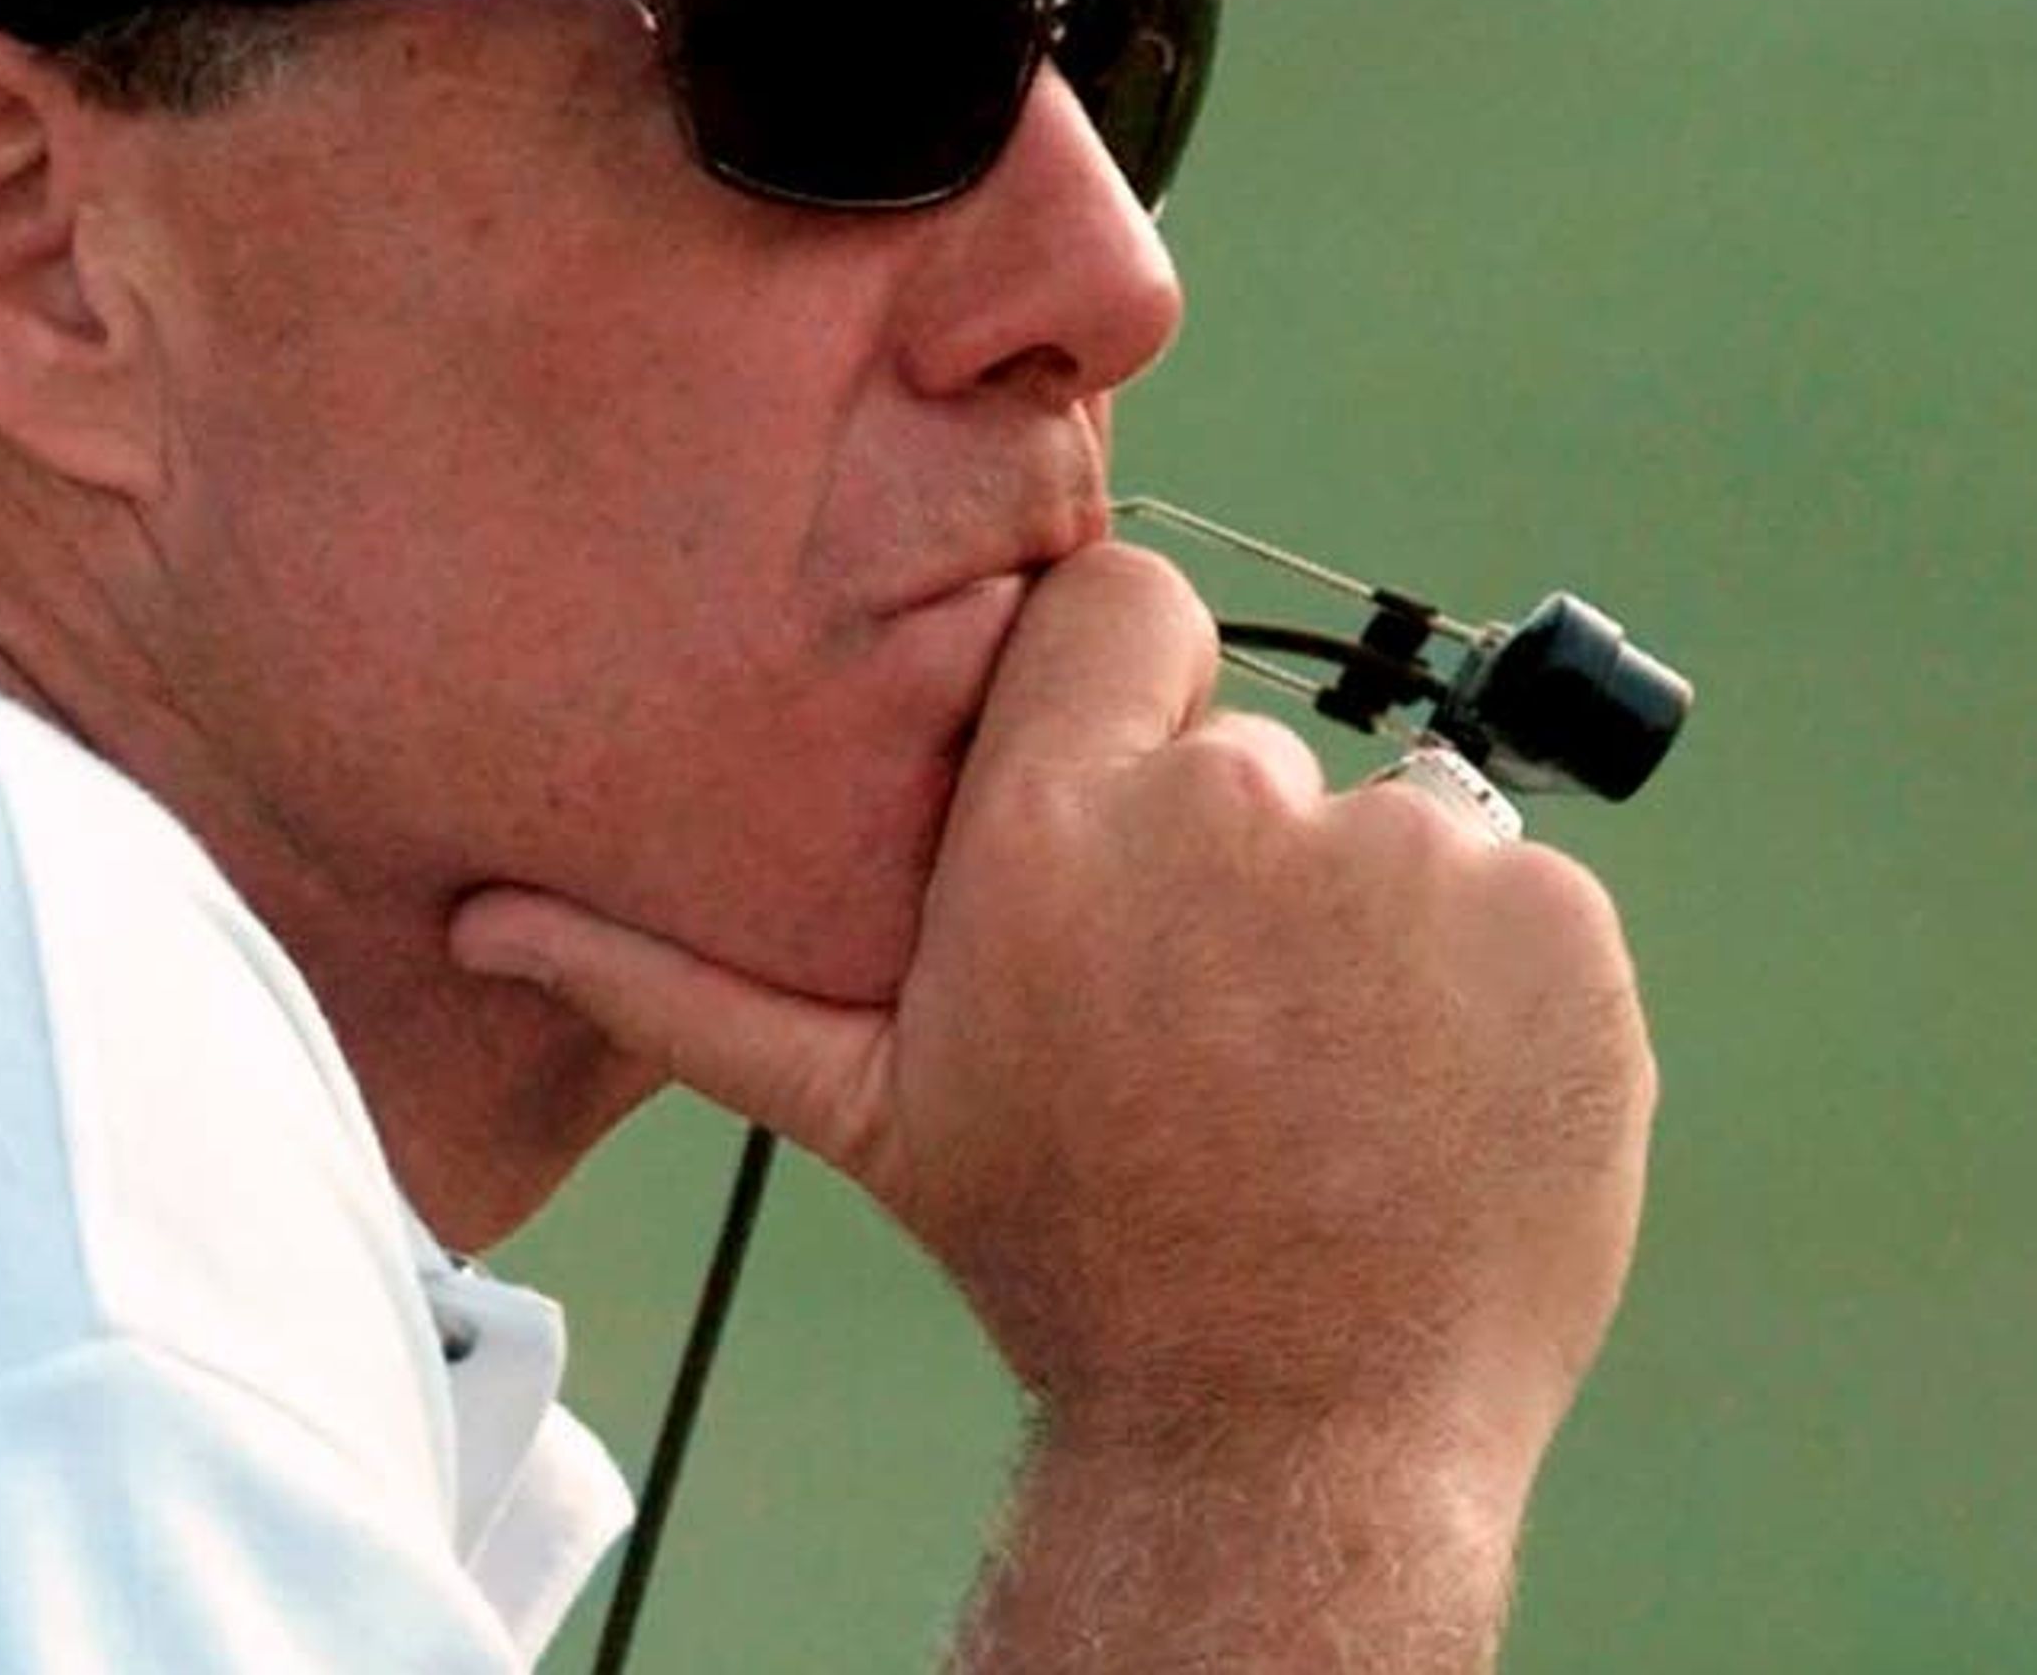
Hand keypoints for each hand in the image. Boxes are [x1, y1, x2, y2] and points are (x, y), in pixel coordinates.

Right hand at [452, 542, 1652, 1493]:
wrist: (1288, 1433)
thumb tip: (479, 912)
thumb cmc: (1058, 1255)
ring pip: (1396, 815)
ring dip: (1372, 923)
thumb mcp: (858, 1108)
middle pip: (1254, 741)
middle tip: (1217, 1024)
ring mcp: (1413, 868)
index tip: (1126, 840)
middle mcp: (1232, 816)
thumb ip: (676, 977)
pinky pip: (1523, 890)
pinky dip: (1496, 979)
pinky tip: (1424, 1096)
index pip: (1126, 603)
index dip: (1128, 712)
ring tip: (1320, 1076)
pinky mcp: (1557, 929)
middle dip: (1241, 857)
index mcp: (1052, 828)